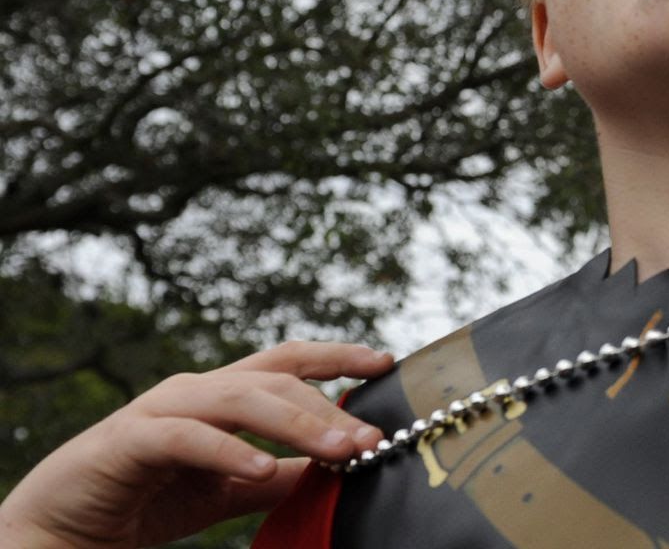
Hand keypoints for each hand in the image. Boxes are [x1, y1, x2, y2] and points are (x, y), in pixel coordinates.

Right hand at [0, 341, 393, 548]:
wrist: (68, 527)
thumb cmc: (151, 498)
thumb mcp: (232, 488)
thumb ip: (281, 476)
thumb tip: (338, 470)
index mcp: (222, 394)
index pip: (288, 362)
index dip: (337, 356)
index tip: (386, 363)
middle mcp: (196, 389)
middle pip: (276, 381)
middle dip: (330, 408)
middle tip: (373, 438)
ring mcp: (162, 410)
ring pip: (242, 400)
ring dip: (297, 424)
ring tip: (340, 450)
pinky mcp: (131, 440)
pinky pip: (189, 439)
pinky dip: (230, 452)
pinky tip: (263, 469)